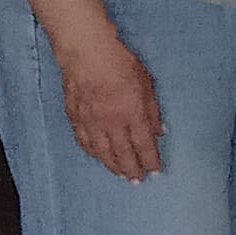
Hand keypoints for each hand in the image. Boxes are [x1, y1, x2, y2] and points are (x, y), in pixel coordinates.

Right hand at [60, 35, 165, 180]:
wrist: (87, 54)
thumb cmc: (121, 63)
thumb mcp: (148, 84)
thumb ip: (153, 111)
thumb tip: (159, 131)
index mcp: (132, 115)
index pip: (144, 145)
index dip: (150, 161)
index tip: (155, 171)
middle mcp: (111, 123)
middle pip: (123, 154)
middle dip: (132, 169)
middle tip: (138, 181)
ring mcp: (91, 122)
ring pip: (102, 152)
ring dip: (113, 165)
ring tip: (121, 174)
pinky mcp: (76, 117)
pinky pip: (85, 141)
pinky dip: (93, 152)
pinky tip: (98, 157)